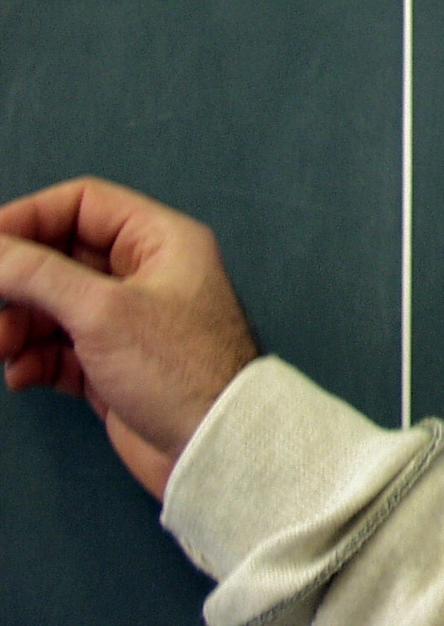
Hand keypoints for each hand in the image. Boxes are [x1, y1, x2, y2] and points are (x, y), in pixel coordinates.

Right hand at [0, 178, 260, 500]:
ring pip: (52, 306)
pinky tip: (23, 375)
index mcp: (160, 240)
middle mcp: (146, 273)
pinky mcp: (112, 365)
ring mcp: (128, 321)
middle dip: (17, 281)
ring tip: (4, 348)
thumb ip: (38, 274)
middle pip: (60, 256)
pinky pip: (57, 349)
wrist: (214, 446)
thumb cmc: (181, 369)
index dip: (28, 218)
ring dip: (17, 325)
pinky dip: (33, 358)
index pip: (83, 204)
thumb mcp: (101, 311)